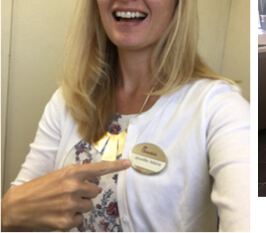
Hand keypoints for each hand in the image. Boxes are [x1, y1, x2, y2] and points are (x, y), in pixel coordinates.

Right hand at [1, 159, 130, 230]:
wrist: (16, 207)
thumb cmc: (38, 190)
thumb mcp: (58, 176)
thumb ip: (78, 178)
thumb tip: (98, 186)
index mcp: (70, 173)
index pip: (98, 169)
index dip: (116, 166)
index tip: (129, 164)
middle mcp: (73, 187)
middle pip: (95, 191)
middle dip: (84, 194)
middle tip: (66, 195)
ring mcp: (70, 205)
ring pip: (89, 206)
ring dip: (79, 207)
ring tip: (61, 205)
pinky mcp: (66, 221)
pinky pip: (80, 220)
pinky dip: (72, 219)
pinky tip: (58, 215)